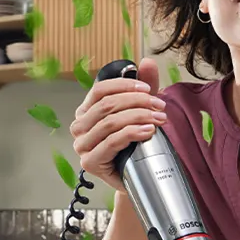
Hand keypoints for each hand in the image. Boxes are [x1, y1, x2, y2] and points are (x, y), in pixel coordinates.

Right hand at [69, 58, 166, 193]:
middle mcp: (79, 126)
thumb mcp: (141, 111)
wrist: (138, 178)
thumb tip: (147, 61)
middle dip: (138, 102)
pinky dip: (132, 133)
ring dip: (138, 117)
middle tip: (160, 106)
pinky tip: (148, 131)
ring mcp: (82, 145)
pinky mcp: (90, 162)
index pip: (100, 89)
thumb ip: (143, 87)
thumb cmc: (136, 143)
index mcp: (86, 110)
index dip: (125, 85)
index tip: (149, 89)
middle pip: (107, 105)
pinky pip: (112, 141)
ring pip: (110, 122)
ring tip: (159, 119)